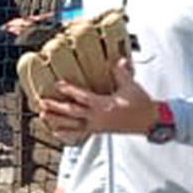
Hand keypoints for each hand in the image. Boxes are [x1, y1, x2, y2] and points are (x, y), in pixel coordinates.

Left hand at [36, 56, 154, 144]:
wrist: (150, 122)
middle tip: (42, 102)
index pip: (83, 97)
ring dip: (57, 120)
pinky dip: (67, 132)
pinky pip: (79, 133)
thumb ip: (122, 73)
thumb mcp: (131, 86)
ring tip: (43, 116)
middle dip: (56, 107)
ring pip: (72, 125)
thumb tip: (119, 60)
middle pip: (72, 112)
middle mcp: (98, 117)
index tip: (58, 84)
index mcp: (104, 106)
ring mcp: (97, 126)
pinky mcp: (99, 131)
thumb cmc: (140, 104)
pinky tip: (56, 131)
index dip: (70, 90)